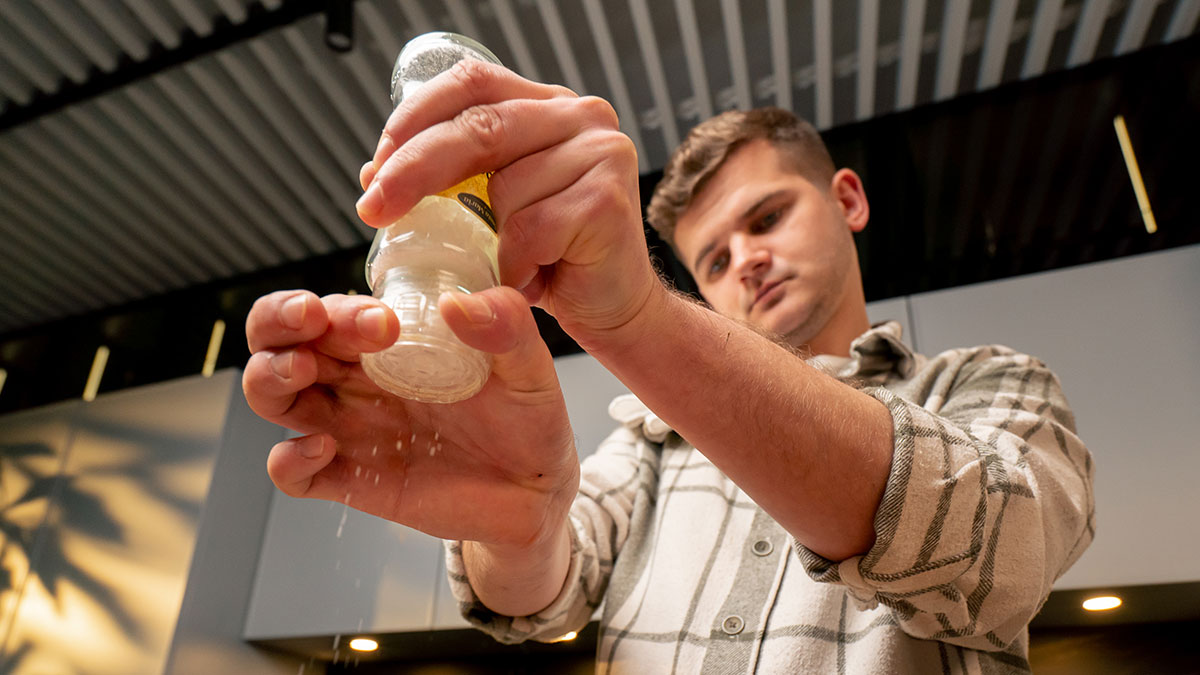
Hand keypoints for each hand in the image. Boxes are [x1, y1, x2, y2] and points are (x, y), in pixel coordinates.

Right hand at [242, 288, 579, 548]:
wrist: (538, 491)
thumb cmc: (527, 418)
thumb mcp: (529, 367)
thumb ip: (507, 328)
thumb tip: (462, 303)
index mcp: (390, 343)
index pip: (333, 309)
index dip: (337, 306)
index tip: (380, 319)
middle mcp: (358, 380)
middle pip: (281, 341)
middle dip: (279, 322)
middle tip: (310, 319)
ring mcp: (351, 429)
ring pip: (274, 396)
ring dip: (268, 377)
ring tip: (300, 370)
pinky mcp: (353, 481)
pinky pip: (293, 474)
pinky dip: (288, 461)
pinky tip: (321, 448)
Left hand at [357, 59, 661, 349]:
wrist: (615, 308)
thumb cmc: (550, 257)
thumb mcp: (491, 207)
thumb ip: (450, 178)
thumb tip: (376, 171)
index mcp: (546, 105)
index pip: (471, 83)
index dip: (415, 117)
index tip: (376, 166)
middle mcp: (581, 116)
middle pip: (479, 126)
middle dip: (413, 169)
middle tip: (373, 209)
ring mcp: (601, 153)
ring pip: (503, 188)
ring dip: (485, 240)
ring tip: (505, 265)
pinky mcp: (607, 200)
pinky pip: (529, 230)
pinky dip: (513, 265)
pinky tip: (528, 279)